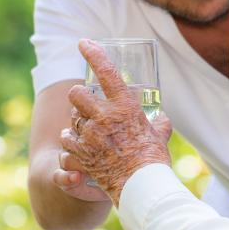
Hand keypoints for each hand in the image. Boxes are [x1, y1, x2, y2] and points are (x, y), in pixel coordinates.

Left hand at [62, 39, 171, 205]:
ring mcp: (90, 135)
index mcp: (125, 106)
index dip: (93, 53)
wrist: (142, 187)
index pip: (106, 71)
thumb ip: (159, 122)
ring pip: (72, 118)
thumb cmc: (154, 160)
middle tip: (87, 104)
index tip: (83, 42)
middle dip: (79, 97)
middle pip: (77, 94)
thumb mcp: (161, 135)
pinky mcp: (81, 153)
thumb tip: (161, 117)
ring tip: (87, 128)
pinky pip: (67, 140)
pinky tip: (79, 145)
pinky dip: (72, 141)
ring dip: (77, 121)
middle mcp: (104, 116)